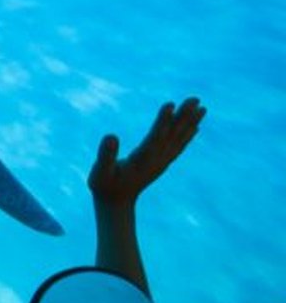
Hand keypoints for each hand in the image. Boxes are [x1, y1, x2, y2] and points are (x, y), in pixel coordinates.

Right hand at [88, 97, 204, 205]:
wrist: (116, 203)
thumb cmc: (104, 185)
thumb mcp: (99, 172)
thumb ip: (105, 156)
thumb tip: (111, 136)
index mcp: (141, 161)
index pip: (155, 138)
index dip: (162, 121)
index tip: (170, 104)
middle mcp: (156, 160)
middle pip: (172, 135)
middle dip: (183, 116)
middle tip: (195, 99)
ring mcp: (161, 162)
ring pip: (178, 140)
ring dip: (190, 123)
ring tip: (202, 107)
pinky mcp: (161, 163)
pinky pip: (178, 147)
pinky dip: (188, 136)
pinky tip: (196, 126)